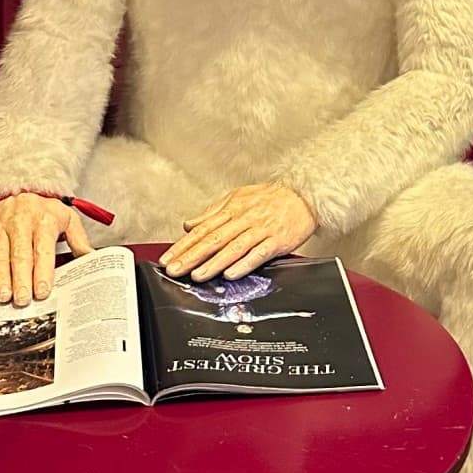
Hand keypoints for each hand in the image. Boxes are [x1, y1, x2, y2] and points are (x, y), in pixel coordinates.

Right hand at [0, 193, 89, 305]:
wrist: (16, 190)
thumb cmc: (44, 212)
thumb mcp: (66, 218)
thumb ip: (79, 239)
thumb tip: (92, 260)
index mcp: (44, 219)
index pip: (43, 248)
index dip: (42, 271)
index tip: (42, 291)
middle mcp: (20, 222)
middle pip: (20, 254)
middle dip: (21, 279)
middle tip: (22, 300)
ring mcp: (0, 227)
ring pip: (0, 256)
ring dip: (2, 278)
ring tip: (5, 297)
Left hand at [161, 183, 315, 281]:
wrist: (305, 196)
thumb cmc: (271, 198)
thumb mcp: (238, 198)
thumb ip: (212, 213)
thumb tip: (189, 224)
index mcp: (232, 209)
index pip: (202, 229)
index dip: (183, 245)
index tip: (168, 258)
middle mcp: (244, 219)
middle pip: (213, 240)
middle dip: (191, 256)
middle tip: (174, 270)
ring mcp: (260, 230)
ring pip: (233, 248)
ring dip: (213, 263)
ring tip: (197, 276)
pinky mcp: (276, 241)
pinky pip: (258, 254)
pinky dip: (243, 264)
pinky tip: (230, 274)